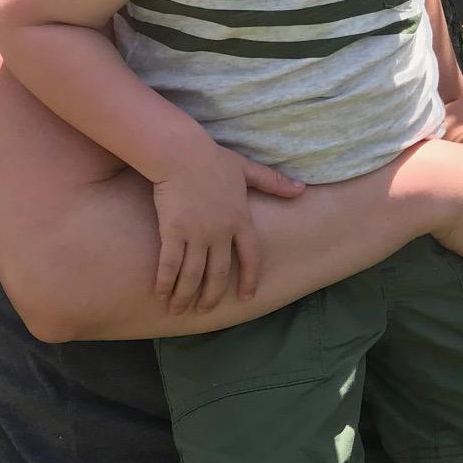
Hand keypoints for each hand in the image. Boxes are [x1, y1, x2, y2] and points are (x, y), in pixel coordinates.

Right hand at [152, 144, 304, 313]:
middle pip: (219, 273)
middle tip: (205, 311)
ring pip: (193, 274)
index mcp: (241, 219)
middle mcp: (221, 231)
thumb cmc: (211, 159)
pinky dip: (166, 282)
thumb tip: (301, 189)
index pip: (252, 256)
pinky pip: (170, 265)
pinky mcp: (173, 231)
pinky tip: (160, 294)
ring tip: (177, 310)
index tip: (247, 296)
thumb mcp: (246, 169)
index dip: (250, 278)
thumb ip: (273, 182)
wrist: (180, 152)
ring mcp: (197, 233)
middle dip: (211, 295)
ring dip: (186, 295)